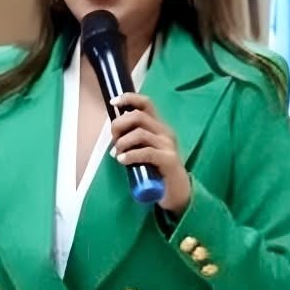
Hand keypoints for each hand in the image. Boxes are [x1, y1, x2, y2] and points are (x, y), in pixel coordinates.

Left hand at [110, 93, 190, 214]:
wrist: (176, 191)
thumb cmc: (157, 169)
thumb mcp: (144, 150)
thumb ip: (133, 140)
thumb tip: (114, 133)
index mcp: (158, 126)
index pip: (146, 103)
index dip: (129, 99)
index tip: (114, 102)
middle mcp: (165, 131)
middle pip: (138, 116)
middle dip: (119, 125)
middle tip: (114, 140)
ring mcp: (168, 145)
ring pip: (140, 133)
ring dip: (123, 143)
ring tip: (118, 154)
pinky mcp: (169, 159)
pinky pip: (146, 152)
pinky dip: (130, 155)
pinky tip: (122, 160)